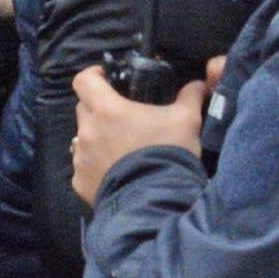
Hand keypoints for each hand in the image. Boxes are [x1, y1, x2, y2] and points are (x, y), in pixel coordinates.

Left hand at [70, 65, 206, 204]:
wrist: (156, 201)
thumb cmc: (168, 153)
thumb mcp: (186, 120)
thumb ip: (190, 96)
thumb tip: (198, 84)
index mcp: (107, 110)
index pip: (84, 80)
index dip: (93, 75)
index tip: (105, 79)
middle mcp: (87, 132)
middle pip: (83, 109)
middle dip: (98, 109)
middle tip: (121, 117)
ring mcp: (81, 159)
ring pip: (82, 140)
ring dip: (97, 139)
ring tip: (120, 150)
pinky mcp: (80, 183)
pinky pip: (84, 167)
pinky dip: (96, 166)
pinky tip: (116, 173)